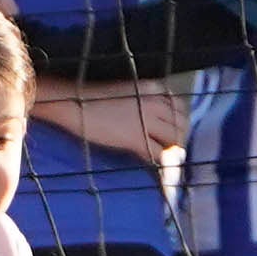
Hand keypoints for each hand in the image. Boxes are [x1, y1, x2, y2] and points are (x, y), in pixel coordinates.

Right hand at [37, 80, 190, 164]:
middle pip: (181, 123)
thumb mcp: (127, 91)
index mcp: (152, 88)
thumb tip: (156, 120)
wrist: (75, 105)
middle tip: (174, 148)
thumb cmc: (94, 98)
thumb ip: (145, 101)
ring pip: (174, 139)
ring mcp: (146, 120)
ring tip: (168, 159)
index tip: (174, 130)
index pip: (179, 105)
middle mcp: (154, 102)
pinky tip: (157, 167)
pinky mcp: (135, 138)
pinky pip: (159, 153)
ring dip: (174, 151)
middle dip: (181, 137)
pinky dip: (161, 162)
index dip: (180, 120)